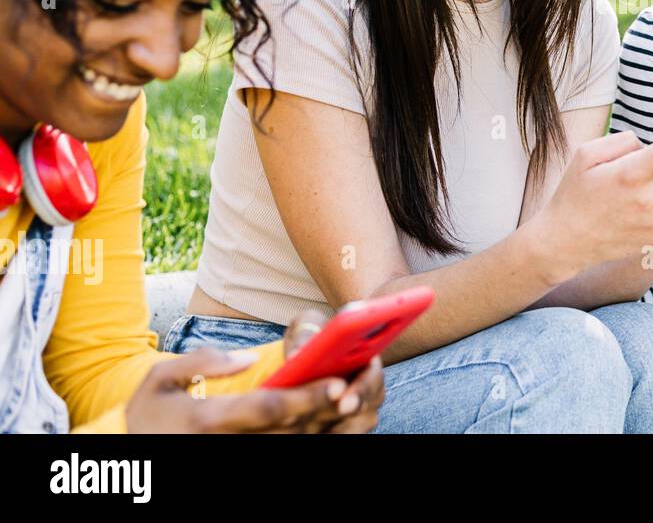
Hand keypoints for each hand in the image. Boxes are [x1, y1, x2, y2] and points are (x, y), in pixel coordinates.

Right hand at [125, 311, 384, 433]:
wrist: (130, 452)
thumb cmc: (148, 412)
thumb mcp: (158, 380)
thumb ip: (202, 361)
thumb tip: (245, 356)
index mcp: (209, 420)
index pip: (267, 408)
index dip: (304, 397)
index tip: (335, 382)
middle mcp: (229, 443)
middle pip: (291, 429)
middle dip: (327, 408)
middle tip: (358, 386)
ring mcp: (238, 455)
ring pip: (294, 443)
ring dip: (326, 425)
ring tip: (354, 398)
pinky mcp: (245, 459)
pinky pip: (287, 449)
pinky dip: (312, 436)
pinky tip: (329, 419)